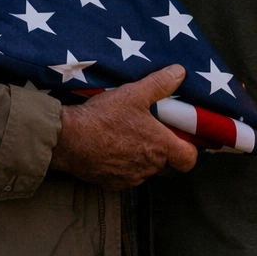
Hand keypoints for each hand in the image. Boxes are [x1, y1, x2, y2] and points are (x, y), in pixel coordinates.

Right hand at [49, 65, 198, 189]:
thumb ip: (159, 84)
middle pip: (167, 164)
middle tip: (151, 132)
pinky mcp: (112, 184)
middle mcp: (149, 168)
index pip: (189, 159)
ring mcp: (130, 178)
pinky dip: (124, 166)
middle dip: (163, 151)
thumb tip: (179, 72)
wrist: (67, 139)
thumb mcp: (133, 94)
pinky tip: (112, 149)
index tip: (181, 138)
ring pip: (146, 170)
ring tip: (128, 138)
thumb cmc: (103, 117)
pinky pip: (126, 177)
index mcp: (160, 147)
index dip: (188, 150)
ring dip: (142, 159)